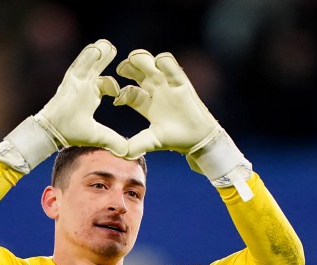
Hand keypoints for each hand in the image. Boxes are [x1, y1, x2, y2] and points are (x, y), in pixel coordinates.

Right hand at [35, 39, 127, 155]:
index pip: (107, 85)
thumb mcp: (99, 135)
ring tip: (107, 45)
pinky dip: (87, 57)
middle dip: (106, 60)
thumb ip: (114, 141)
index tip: (120, 93)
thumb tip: (129, 153)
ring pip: (90, 64)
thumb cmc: (72, 133)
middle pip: (98, 68)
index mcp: (92, 96)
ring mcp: (77, 82)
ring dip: (99, 55)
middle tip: (114, 50)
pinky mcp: (70, 80)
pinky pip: (80, 65)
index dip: (116, 87)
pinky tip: (96, 48)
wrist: (54, 132)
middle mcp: (85, 86)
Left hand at [116, 48, 252, 197]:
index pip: (127, 90)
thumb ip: (134, 145)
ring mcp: (167, 84)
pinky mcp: (180, 80)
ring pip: (149, 61)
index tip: (118, 100)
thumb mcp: (151, 142)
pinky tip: (158, 69)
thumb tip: (117, 153)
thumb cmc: (175, 140)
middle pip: (136, 70)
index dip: (120, 92)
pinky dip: (160, 61)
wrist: (198, 138)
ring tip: (136, 63)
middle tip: (123, 70)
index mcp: (145, 104)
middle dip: (127, 67)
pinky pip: (167, 61)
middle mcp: (154, 91)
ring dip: (141, 59)